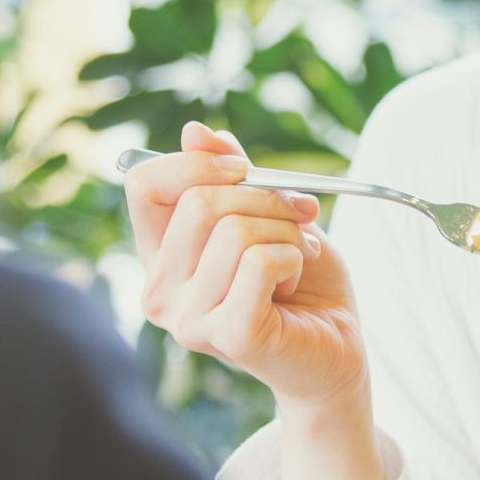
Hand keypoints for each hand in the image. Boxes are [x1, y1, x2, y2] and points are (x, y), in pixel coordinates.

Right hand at [122, 122, 368, 414]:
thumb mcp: (267, 212)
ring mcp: (189, 320)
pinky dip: (293, 258)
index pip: (143, 184)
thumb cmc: (301, 282)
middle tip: (300, 218)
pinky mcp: (229, 335)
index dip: (196, 163)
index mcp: (159, 256)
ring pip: (234, 231)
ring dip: (287, 233)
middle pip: (198, 202)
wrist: (337, 348)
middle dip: (266, 198)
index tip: (246, 171)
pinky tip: (294, 283)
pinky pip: (260, 262)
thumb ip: (230, 175)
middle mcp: (160, 292)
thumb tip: (194, 131)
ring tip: (299, 257)